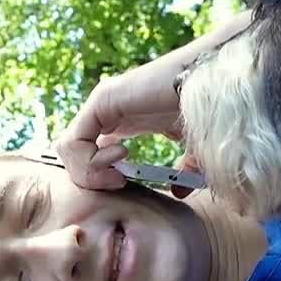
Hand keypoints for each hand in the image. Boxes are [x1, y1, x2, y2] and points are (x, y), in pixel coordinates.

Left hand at [56, 11, 251, 190]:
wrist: (214, 88)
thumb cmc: (208, 113)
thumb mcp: (193, 150)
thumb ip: (183, 171)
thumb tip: (178, 192)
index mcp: (122, 122)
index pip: (87, 155)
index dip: (99, 178)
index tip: (125, 182)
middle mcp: (106, 113)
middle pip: (72, 155)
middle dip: (92, 179)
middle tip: (120, 181)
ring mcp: (101, 105)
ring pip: (67, 150)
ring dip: (90, 172)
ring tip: (119, 170)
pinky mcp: (101, 101)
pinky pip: (72, 142)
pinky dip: (91, 160)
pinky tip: (121, 154)